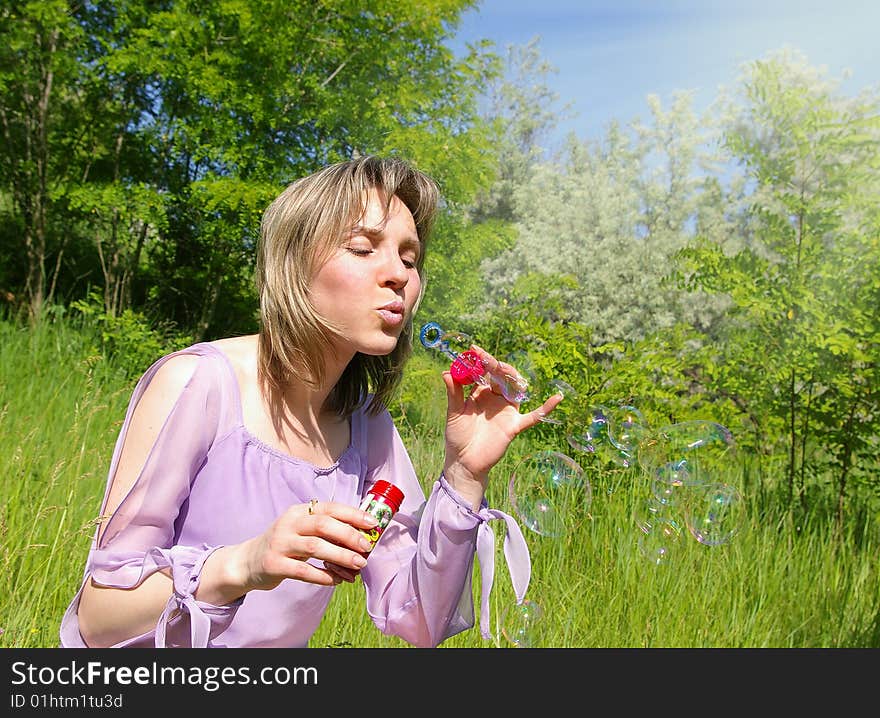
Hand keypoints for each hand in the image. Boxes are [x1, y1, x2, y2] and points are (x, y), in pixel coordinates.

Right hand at [237, 500, 378, 590]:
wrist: (248, 562)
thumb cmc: (285, 545)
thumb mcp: (301, 530)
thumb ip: (325, 530)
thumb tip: (362, 536)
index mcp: (299, 511)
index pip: (329, 508)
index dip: (352, 514)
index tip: (372, 523)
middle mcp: (288, 524)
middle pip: (323, 525)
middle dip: (349, 535)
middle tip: (367, 547)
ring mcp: (280, 544)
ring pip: (315, 548)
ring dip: (341, 556)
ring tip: (358, 565)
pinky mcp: (274, 565)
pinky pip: (304, 571)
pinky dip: (323, 576)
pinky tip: (336, 580)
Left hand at [441, 344, 562, 507]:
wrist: (464, 462)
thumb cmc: (457, 437)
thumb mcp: (453, 413)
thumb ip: (453, 393)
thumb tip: (446, 371)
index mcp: (480, 393)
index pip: (484, 372)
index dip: (480, 361)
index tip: (473, 350)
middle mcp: (496, 399)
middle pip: (502, 377)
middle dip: (494, 365)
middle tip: (484, 357)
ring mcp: (507, 411)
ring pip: (517, 389)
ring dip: (512, 377)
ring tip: (502, 369)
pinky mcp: (515, 426)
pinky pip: (534, 416)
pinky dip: (546, 408)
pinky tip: (557, 398)